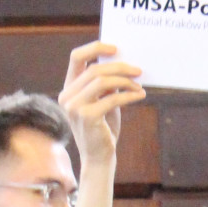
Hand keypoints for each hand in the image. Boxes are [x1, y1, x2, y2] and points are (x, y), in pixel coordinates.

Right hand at [58, 40, 144, 168]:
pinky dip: (129, 95)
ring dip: (126, 81)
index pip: (76, 57)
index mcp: (68, 88)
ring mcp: (74, 107)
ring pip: (102, 80)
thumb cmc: (103, 129)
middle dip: (120, 67)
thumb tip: (123, 64)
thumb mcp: (103, 102)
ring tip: (139, 87)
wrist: (99, 158)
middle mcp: (67, 96)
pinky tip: (140, 96)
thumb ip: (106, 84)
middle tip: (138, 71)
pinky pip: (112, 98)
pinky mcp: (87, 117)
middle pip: (95, 69)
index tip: (116, 49)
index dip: (96, 48)